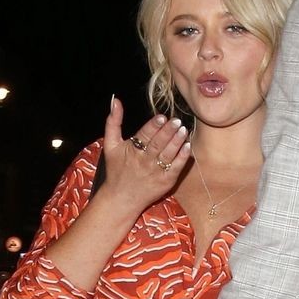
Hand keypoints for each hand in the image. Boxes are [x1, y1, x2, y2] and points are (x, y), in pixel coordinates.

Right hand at [101, 98, 191, 222]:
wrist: (121, 198)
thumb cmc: (116, 169)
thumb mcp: (110, 145)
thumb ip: (113, 121)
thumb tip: (115, 100)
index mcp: (132, 150)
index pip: (144, 136)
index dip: (153, 126)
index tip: (162, 117)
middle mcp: (144, 161)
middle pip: (157, 144)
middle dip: (168, 132)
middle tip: (177, 121)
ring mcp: (156, 172)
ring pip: (168, 154)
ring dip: (177, 142)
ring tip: (184, 130)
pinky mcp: (165, 182)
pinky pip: (176, 168)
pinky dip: (182, 158)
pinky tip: (187, 147)